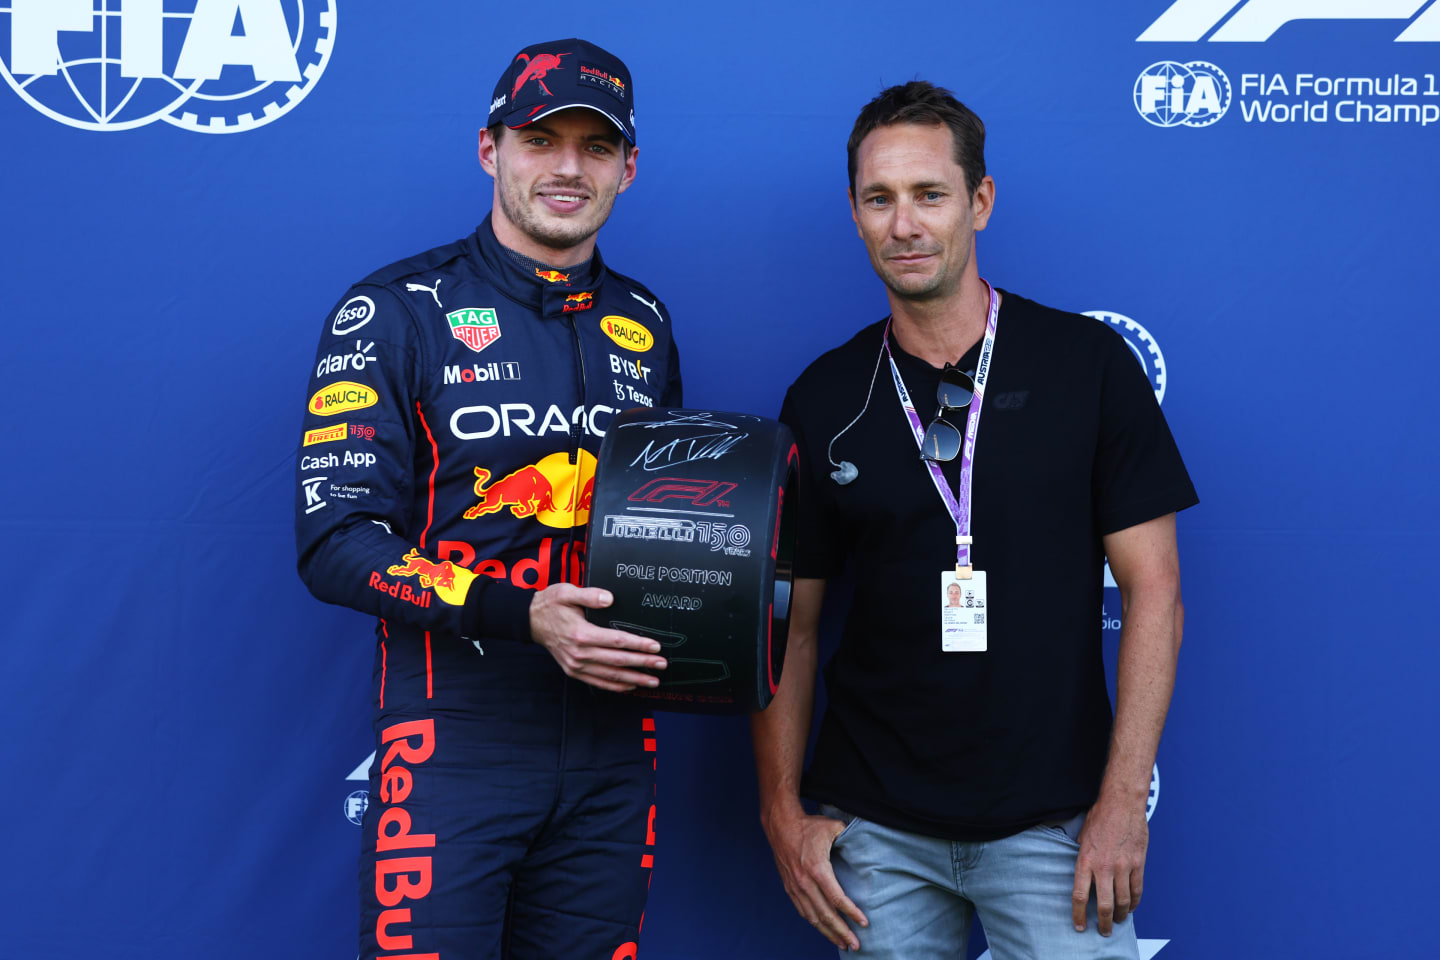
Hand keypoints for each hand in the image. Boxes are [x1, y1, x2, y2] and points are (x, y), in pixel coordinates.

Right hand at [529, 584, 666, 691]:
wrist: (530, 621)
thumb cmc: (551, 604)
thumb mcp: (567, 592)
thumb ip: (589, 595)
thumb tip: (609, 598)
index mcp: (581, 634)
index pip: (617, 641)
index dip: (638, 644)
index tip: (655, 646)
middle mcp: (579, 653)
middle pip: (618, 661)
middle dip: (642, 664)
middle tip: (662, 665)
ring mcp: (576, 665)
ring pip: (610, 675)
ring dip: (634, 679)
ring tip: (652, 681)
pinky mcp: (573, 671)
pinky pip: (598, 682)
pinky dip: (615, 686)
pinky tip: (630, 686)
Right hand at [763, 810, 867, 949]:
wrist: (780, 825)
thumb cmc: (808, 826)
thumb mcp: (833, 827)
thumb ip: (850, 836)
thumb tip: (866, 841)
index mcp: (818, 869)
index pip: (837, 899)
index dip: (852, 913)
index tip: (864, 923)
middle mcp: (805, 882)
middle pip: (826, 914)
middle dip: (842, 932)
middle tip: (856, 945)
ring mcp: (796, 887)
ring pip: (813, 917)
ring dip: (828, 933)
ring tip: (842, 944)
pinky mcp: (789, 888)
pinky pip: (803, 911)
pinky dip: (814, 923)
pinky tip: (824, 930)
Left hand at [1071, 794, 1148, 935]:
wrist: (1122, 803)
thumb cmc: (1100, 817)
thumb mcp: (1082, 837)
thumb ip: (1082, 857)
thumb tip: (1082, 871)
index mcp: (1085, 860)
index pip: (1079, 895)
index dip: (1078, 915)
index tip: (1079, 926)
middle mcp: (1104, 867)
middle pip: (1103, 905)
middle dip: (1103, 923)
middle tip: (1103, 931)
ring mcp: (1123, 867)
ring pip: (1123, 901)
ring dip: (1121, 915)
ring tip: (1118, 920)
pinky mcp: (1138, 864)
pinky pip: (1137, 890)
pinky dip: (1135, 903)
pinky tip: (1131, 907)